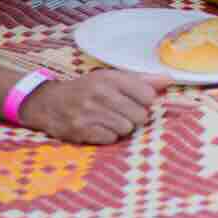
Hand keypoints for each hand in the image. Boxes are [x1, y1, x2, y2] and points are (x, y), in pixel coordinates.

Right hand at [19, 70, 170, 144]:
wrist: (48, 102)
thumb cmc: (87, 89)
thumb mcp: (111, 78)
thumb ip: (142, 80)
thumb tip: (169, 79)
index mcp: (110, 78)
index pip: (148, 95)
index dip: (145, 101)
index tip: (135, 100)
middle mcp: (99, 93)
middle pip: (140, 115)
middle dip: (134, 117)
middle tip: (121, 113)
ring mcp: (89, 112)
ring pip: (127, 129)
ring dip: (121, 128)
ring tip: (108, 120)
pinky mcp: (80, 130)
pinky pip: (111, 139)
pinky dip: (108, 136)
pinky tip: (98, 128)